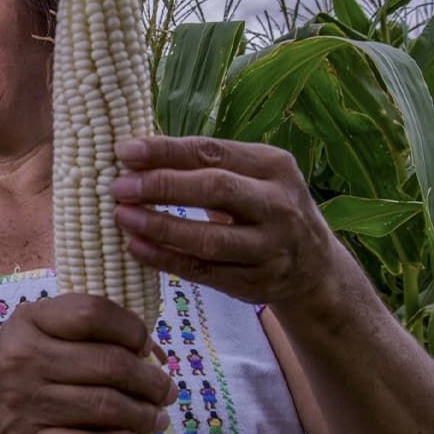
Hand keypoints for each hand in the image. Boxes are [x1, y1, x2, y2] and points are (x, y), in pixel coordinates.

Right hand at [0, 294, 175, 433]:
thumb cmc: (12, 364)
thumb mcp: (35, 329)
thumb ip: (85, 329)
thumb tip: (153, 350)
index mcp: (31, 321)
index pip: (94, 314)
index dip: (133, 330)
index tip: (148, 347)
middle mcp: (28, 358)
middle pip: (109, 365)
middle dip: (151, 381)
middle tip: (167, 390)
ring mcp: (28, 403)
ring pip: (104, 407)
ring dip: (143, 415)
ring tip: (157, 417)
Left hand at [109, 135, 338, 305]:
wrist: (314, 266)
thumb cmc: (264, 208)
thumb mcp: (252, 176)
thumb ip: (204, 164)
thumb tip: (135, 154)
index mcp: (273, 165)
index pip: (212, 151)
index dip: (165, 151)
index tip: (124, 152)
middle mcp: (278, 205)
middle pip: (215, 189)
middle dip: (161, 186)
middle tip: (119, 187)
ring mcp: (270, 247)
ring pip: (208, 239)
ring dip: (159, 227)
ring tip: (121, 217)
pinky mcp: (255, 282)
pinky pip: (203, 272)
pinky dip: (166, 260)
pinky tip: (136, 248)